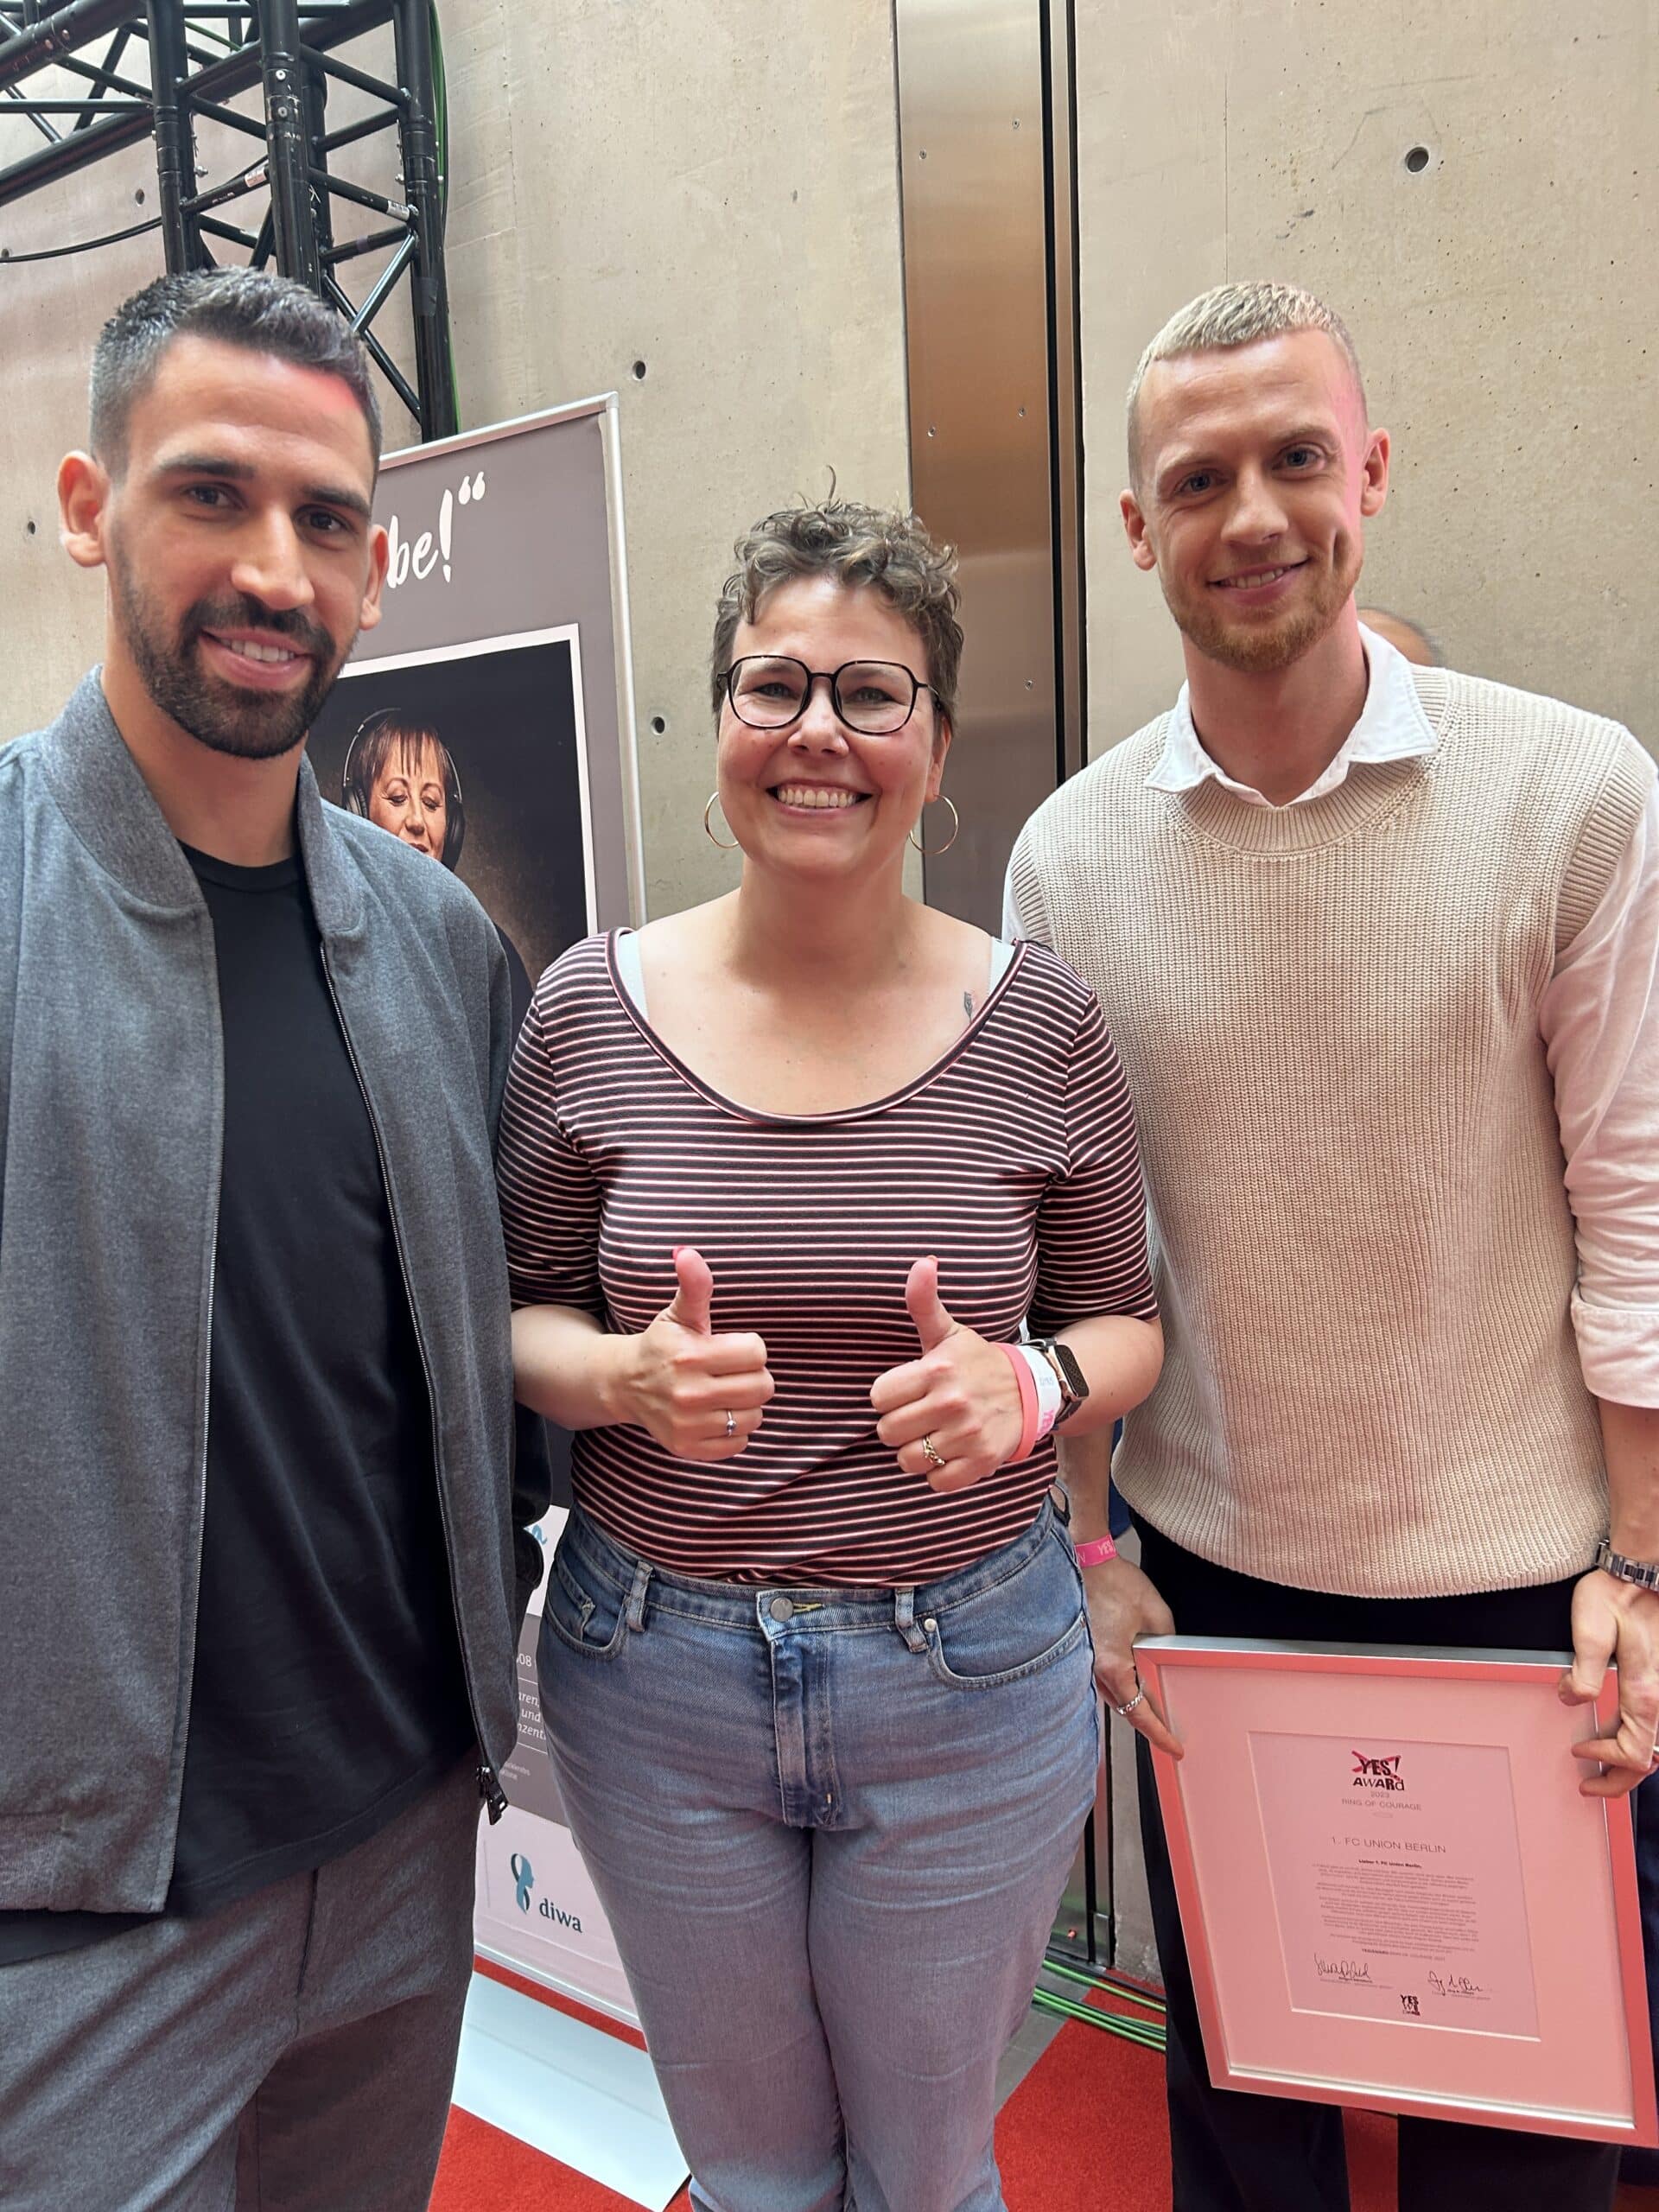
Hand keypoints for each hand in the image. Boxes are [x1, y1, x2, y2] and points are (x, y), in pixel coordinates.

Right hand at [621, 1248, 773, 1460]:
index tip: (729, 1347)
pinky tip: (714, 1414)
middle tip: (729, 1371)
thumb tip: (688, 1252)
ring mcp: (687, 1425)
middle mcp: (688, 1393)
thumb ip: (693, 1285)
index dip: (748, 1348)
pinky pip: (738, 1443)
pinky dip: (732, 1430)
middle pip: (762, 1387)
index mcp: (690, 1356)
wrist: (624, 1384)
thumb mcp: (678, 1313)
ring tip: (722, 1392)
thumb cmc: (661, 1344)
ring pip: (754, 1416)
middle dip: (751, 1375)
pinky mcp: (687, 1448)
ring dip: (744, 1404)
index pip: (757, 1353)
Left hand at [869, 1257, 1023, 1492]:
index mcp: (937, 1370)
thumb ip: (924, 1301)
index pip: (878, 1397)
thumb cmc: (977, 1362)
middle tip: (920, 1414)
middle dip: (899, 1425)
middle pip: (887, 1432)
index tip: (906, 1391)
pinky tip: (950, 1452)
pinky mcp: (981, 1462)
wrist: (1032, 1391)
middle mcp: (952, 1403)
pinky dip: (939, 1473)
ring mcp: (968, 1435)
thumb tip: (922, 1261)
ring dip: (917, 1451)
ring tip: (934, 1434)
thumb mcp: (948, 1332)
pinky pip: (936, 1482)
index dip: (889, 1397)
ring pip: (908, 1460)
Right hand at [1084, 1556, 1181, 1758]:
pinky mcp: (1081, 1649)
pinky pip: (1103, 1678)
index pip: (1139, 1712)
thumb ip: (1165, 1643)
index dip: (1160, 1734)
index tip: (1175, 1748)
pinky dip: (1120, 1686)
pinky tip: (1134, 1680)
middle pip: (1124, 1709)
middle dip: (1147, 1722)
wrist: (1085, 1559)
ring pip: (1112, 1695)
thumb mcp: (1156, 1614)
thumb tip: (1166, 1658)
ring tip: (1156, 1708)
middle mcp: (1094, 1669)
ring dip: (1132, 1703)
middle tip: (1170, 1734)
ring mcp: (1084, 1661)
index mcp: (1113, 1666)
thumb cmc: (1115, 1582)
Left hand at [1562, 1568, 1658, 1796]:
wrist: (1642, 1572)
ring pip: (1654, 1744)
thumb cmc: (1619, 1595)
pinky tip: (1611, 1729)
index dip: (1604, 1760)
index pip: (1632, 1751)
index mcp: (1645, 1691)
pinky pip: (1653, 1723)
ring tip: (1597, 1762)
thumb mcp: (1591, 1628)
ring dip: (1627, 1760)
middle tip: (1589, 1785)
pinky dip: (1635, 1737)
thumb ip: (1583, 1670)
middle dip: (1619, 1779)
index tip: (1578, 1751)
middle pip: (1649, 1759)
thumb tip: (1571, 1700)